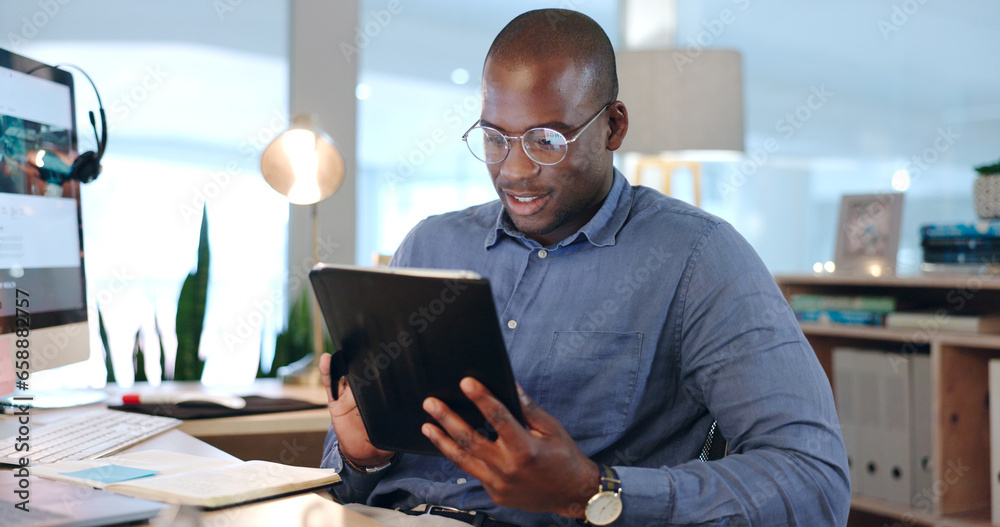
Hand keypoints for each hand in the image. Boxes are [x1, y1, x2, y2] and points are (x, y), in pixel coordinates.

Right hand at [319, 352, 394, 466]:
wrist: (366, 452)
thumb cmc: (385, 436)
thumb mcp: (396, 424)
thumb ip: (401, 416)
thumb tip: (415, 410)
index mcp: (380, 392)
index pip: (382, 373)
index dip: (383, 361)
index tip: (387, 349)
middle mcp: (364, 390)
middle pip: (363, 368)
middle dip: (364, 357)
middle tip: (367, 346)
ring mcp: (349, 394)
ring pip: (345, 372)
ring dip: (343, 359)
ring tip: (343, 350)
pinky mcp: (336, 401)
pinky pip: (330, 384)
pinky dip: (327, 371)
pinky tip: (326, 359)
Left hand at [421, 378, 599, 518]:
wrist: (572, 495)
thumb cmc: (564, 458)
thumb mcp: (552, 428)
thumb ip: (528, 409)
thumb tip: (510, 385)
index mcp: (525, 448)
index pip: (498, 418)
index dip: (481, 398)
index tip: (466, 383)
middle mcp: (508, 468)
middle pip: (471, 440)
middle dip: (447, 419)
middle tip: (431, 403)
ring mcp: (499, 484)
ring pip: (464, 460)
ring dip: (443, 441)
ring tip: (427, 425)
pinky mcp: (495, 494)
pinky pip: (473, 473)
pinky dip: (460, 458)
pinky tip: (447, 445)